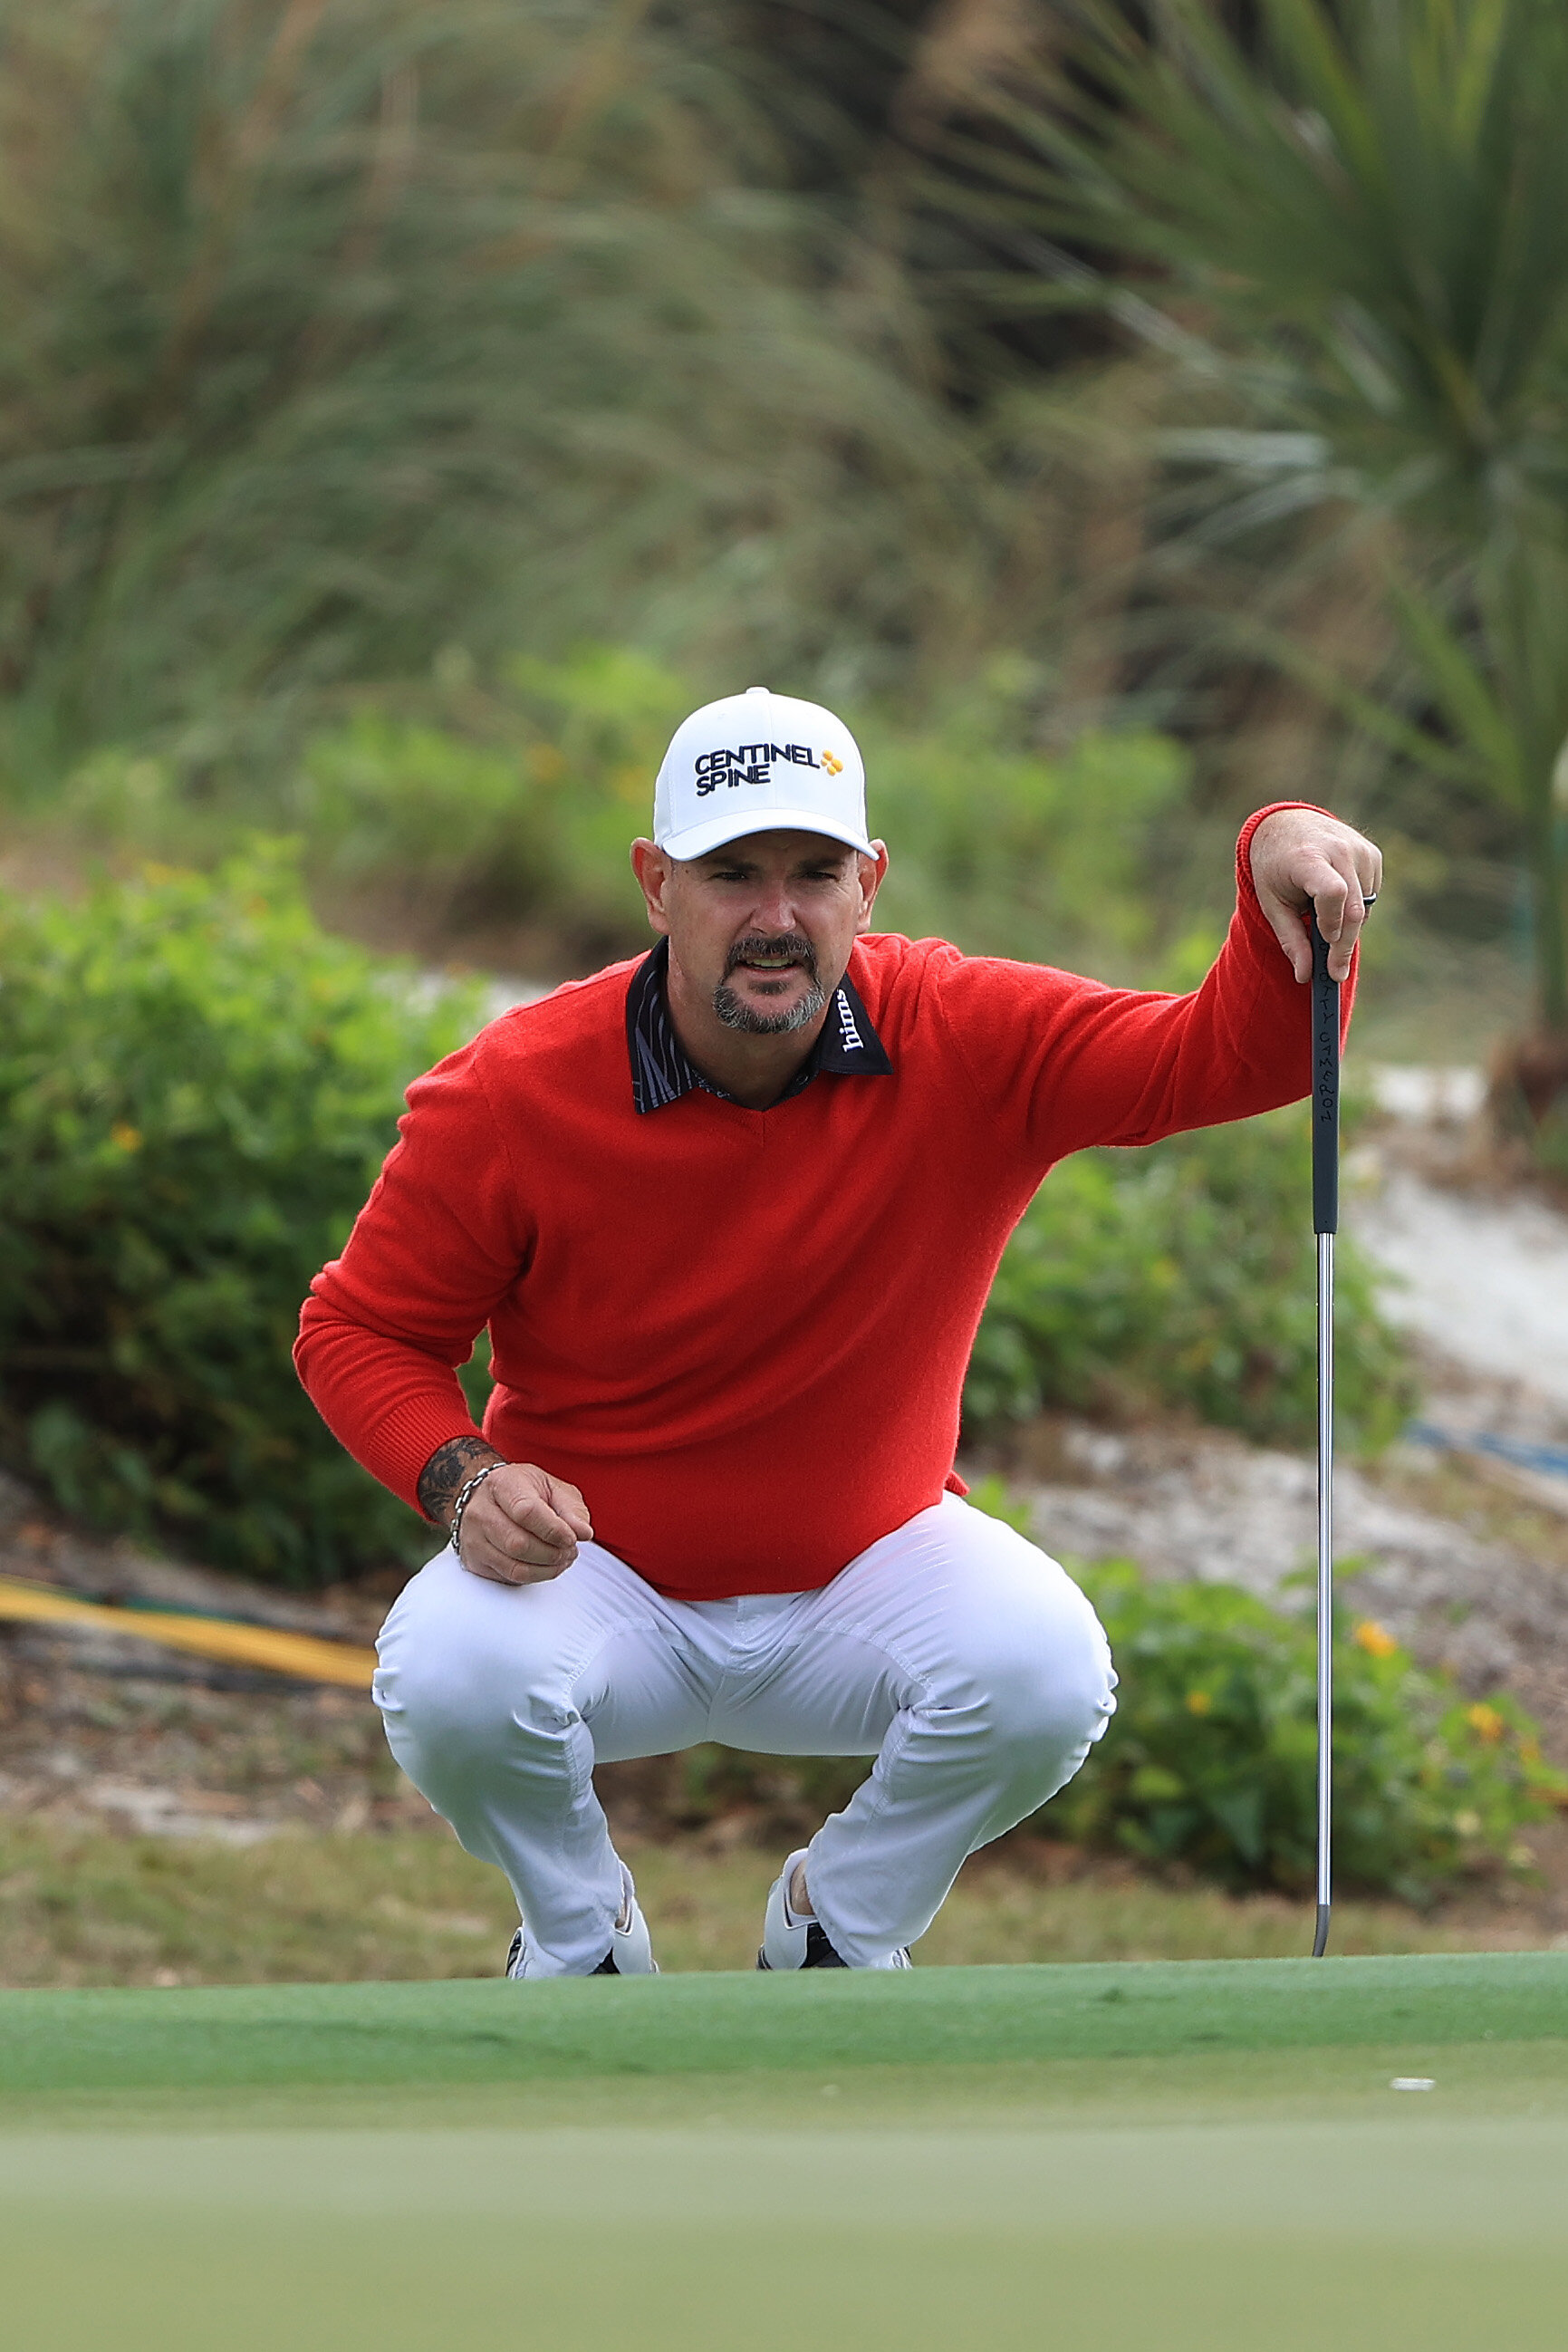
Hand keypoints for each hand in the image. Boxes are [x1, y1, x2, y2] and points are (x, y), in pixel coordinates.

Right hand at [456, 1463, 593, 1585]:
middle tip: (570, 1549)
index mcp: (502, 1484)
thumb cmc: (523, 1490)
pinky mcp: (475, 1561)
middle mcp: (481, 1512)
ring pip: (515, 1567)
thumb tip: (583, 1532)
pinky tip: (547, 1566)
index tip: (572, 1538)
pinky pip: (509, 1579)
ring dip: (547, 1569)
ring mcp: (474, 1538)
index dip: (553, 1530)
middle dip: (553, 1553)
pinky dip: (536, 1576)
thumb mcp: (552, 1487)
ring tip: (563, 1558)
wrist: (487, 1496)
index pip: (526, 1512)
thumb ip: (571, 1509)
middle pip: (519, 1544)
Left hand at [1249, 807, 1382, 983]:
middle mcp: (1339, 849)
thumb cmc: (1274, 868)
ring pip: (1364, 907)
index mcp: (1308, 858)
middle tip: (1335, 973)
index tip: (1324, 943)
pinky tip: (1335, 901)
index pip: (1333, 893)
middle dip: (1344, 945)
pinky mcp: (1372, 854)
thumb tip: (1304, 976)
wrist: (1286, 825)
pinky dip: (1355, 909)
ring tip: (1321, 920)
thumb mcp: (1271, 903)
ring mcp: (1359, 850)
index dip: (1332, 922)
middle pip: (1353, 908)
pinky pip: (1370, 896)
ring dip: (1347, 926)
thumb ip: (1290, 939)